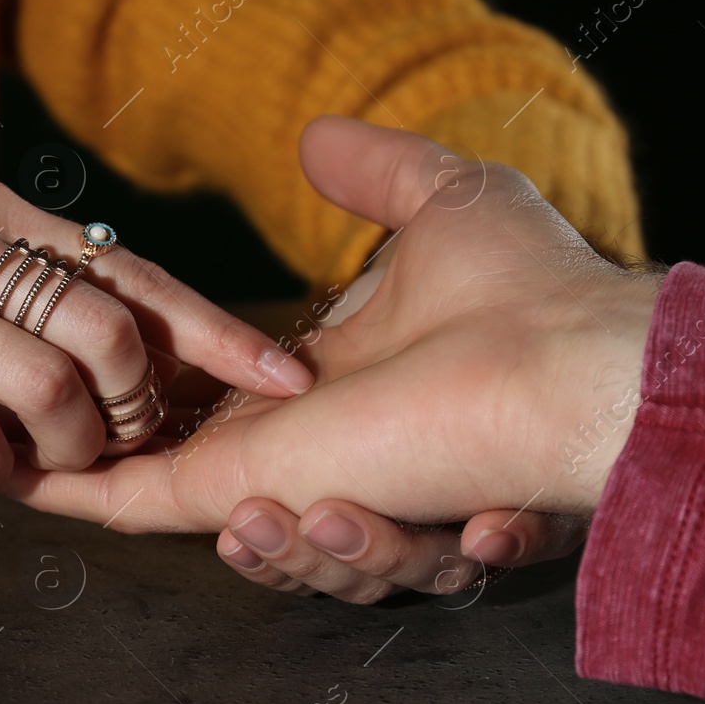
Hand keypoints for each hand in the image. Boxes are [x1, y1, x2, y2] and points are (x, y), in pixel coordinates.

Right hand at [0, 177, 312, 488]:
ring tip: (49, 453)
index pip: (132, 272)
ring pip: (50, 387)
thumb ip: (31, 273)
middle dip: (137, 402)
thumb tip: (139, 328)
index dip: (217, 331)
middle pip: (106, 332)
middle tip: (122, 433)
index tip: (283, 374)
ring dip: (72, 443)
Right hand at [4, 118, 662, 558]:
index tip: (133, 386)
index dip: (186, 412)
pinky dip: (261, 555)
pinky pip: (274, 568)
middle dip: (225, 498)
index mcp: (345, 391)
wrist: (571, 357)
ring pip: (279, 558)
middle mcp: (341, 450)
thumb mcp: (440, 206)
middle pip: (254, 506)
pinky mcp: (335, 520)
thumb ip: (372, 174)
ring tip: (274, 511)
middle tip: (230, 474)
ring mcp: (340, 491)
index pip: (242, 419)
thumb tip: (316, 134)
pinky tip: (283, 514)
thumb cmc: (528, 286)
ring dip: (274, 544)